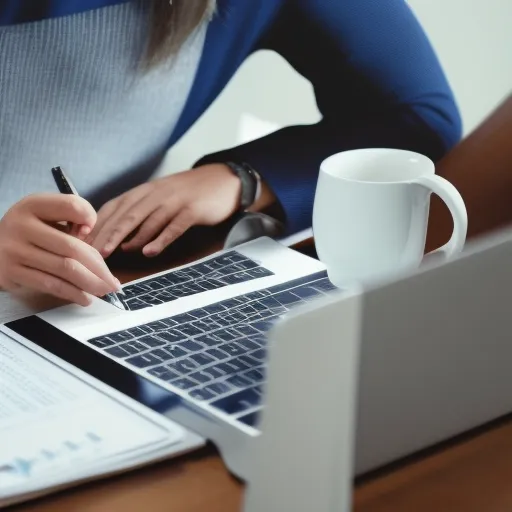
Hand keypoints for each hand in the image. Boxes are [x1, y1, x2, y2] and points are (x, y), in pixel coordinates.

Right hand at [0, 194, 120, 305]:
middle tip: (113, 281)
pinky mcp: (11, 273)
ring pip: (64, 269)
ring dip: (90, 283)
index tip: (92, 230)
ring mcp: (14, 251)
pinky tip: (85, 297)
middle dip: (99, 267)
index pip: (71, 206)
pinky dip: (73, 293)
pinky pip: (50, 284)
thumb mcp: (45, 214)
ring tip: (104, 290)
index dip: (89, 217)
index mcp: (33, 205)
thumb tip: (93, 243)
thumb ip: (71, 220)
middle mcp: (21, 225)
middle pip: (72, 247)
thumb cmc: (30, 231)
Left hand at [88, 164, 241, 257]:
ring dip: (126, 237)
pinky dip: (160, 238)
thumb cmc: (189, 194)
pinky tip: (149, 251)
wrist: (223, 180)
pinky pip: (174, 226)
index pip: (114, 207)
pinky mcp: (192, 210)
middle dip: (105, 233)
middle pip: (125, 214)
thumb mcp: (161, 198)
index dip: (96, 224)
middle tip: (89, 252)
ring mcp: (174, 201)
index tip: (81, 241)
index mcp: (145, 191)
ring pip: (146, 219)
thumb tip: (121, 241)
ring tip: (111, 253)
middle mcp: (156, 194)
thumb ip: (141, 216)